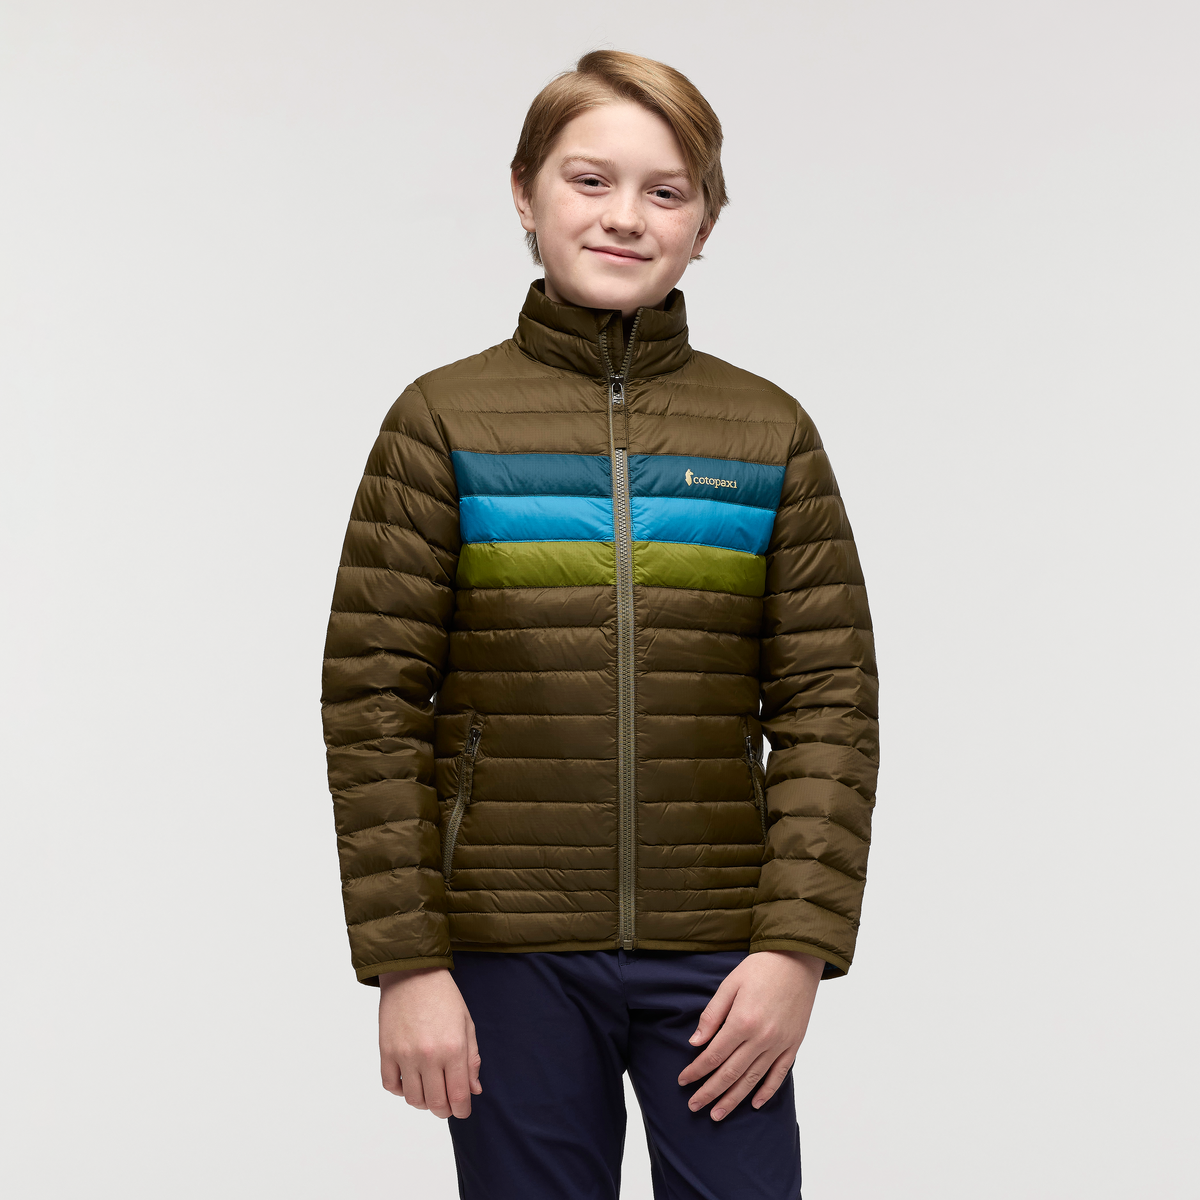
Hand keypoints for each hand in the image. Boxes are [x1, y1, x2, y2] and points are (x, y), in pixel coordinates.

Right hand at [378, 966, 482, 1118]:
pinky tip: (409, 1079)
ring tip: (429, 1089)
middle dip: (444, 1110)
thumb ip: (471, 1059)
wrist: (413, 973)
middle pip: (435, 1103)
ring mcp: (404, 1055)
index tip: (462, 1110)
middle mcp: (428, 1056)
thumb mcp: (466, 1024)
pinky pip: (390, 1085)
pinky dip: (400, 1089)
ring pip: (412, 1099)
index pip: (458, 1095)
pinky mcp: (386, 1051)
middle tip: (447, 1105)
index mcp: (453, 1049)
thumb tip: (474, 1090)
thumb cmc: (444, 996)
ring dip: (423, 1101)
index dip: (462, 1109)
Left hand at [677, 950, 823, 1119]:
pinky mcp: (793, 1044)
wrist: (797, 959)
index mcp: (742, 1022)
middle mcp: (761, 1038)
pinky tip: (755, 1103)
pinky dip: (767, 1091)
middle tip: (694, 1106)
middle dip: (710, 1092)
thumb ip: (712, 1016)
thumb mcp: (729, 985)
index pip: (714, 1055)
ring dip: (734, 1099)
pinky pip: (779, 1074)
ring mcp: (780, 1044)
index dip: (696, 1071)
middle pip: (731, 1073)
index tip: (683, 1081)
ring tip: (717, 1114)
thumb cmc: (760, 968)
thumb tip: (695, 1043)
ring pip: (753, 1079)